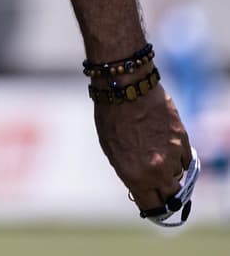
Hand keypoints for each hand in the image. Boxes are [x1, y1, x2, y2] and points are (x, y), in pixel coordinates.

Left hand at [94, 83, 192, 213]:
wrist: (126, 86)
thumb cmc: (112, 116)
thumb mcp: (112, 150)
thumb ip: (131, 171)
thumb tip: (143, 184)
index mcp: (136, 176)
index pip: (153, 207)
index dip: (154, 209)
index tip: (155, 207)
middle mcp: (157, 171)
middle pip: (171, 196)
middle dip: (165, 193)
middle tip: (160, 185)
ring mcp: (173, 155)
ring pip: (178, 175)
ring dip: (170, 170)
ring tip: (154, 151)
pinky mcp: (183, 140)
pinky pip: (185, 159)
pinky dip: (178, 156)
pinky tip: (165, 143)